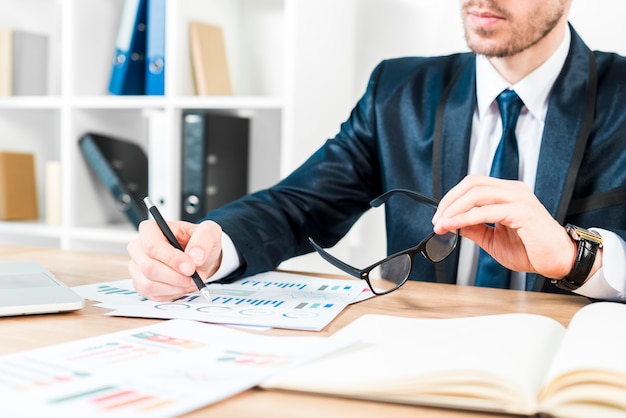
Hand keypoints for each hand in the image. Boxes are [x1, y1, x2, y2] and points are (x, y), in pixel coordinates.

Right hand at [127, 219, 222, 300]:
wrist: (199, 257)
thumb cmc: (199, 242)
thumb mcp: (209, 232)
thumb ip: (204, 239)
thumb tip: (195, 255)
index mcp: (151, 229)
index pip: (152, 245)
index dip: (172, 259)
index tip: (190, 267)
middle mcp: (139, 247)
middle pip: (149, 267)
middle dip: (176, 277)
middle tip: (195, 276)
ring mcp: (137, 267)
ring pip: (149, 284)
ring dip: (175, 287)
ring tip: (191, 280)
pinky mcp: (141, 284)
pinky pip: (152, 295)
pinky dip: (172, 293)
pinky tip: (182, 285)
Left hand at [432, 175, 575, 278]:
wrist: (558, 261)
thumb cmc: (531, 250)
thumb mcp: (493, 239)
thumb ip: (474, 228)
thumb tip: (451, 223)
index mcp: (508, 193)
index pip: (473, 184)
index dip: (452, 197)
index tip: (439, 216)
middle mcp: (514, 190)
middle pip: (472, 183)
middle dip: (449, 201)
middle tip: (437, 220)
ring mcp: (519, 199)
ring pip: (477, 193)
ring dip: (454, 209)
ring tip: (442, 224)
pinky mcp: (522, 212)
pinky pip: (487, 211)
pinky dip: (466, 218)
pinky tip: (454, 226)